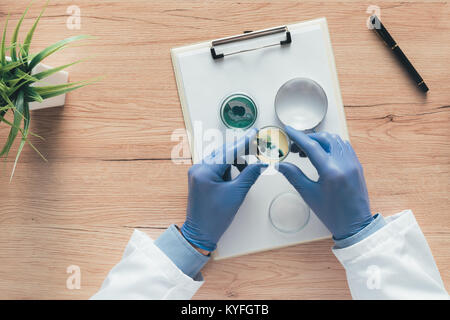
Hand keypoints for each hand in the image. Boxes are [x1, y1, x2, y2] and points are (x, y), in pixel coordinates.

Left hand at [181, 129, 266, 251]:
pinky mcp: (199, 178)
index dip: (244, 142)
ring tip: (247, 168)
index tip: (254, 133)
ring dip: (235, 161)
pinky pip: (216, 167)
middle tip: (256, 149)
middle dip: (241, 151)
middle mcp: (198, 168)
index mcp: (205, 170)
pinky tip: (236, 175)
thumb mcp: (236, 194)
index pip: (228, 151)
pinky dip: (227, 168)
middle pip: (224, 152)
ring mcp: (197, 173)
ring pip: (220, 159)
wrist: (200, 233)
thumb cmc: (215, 217)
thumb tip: (261, 163)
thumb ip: (249, 175)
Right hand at [278, 127, 372, 239]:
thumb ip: (294, 175)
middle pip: (324, 139)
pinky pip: (344, 146)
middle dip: (308, 138)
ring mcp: (353, 163)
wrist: (355, 225)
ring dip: (320, 140)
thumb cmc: (333, 213)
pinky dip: (331, 144)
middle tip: (295, 146)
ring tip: (307, 151)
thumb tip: (280, 164)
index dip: (298, 136)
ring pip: (335, 140)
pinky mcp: (357, 165)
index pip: (312, 146)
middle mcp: (344, 163)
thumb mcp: (309, 194)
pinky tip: (322, 153)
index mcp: (331, 171)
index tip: (288, 130)